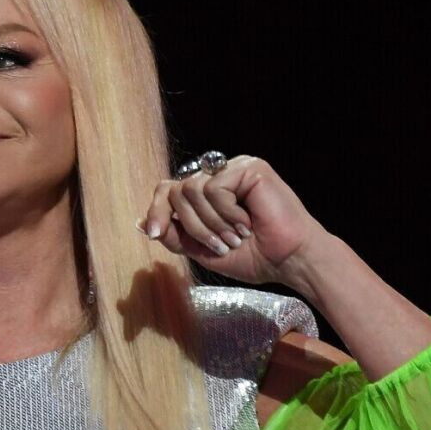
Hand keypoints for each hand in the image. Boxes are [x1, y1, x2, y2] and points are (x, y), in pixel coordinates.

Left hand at [141, 156, 326, 286]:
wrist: (289, 262)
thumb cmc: (254, 256)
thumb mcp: (202, 250)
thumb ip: (174, 235)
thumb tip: (141, 223)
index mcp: (208, 191)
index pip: (169, 188)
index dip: (157, 209)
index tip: (154, 233)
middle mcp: (219, 174)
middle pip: (176, 189)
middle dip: (192, 226)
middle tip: (220, 245)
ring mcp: (234, 167)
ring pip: (192, 189)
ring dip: (211, 223)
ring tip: (235, 236)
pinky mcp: (250, 167)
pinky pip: (215, 188)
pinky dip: (226, 213)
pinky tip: (247, 222)